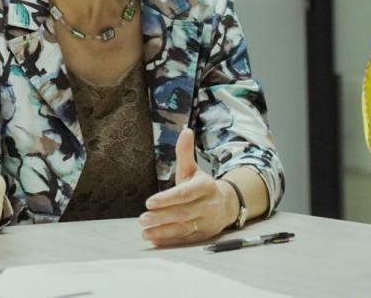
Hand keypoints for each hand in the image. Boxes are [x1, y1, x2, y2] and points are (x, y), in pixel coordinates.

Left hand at [139, 127, 235, 245]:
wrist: (228, 203)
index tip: (149, 202)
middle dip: (161, 216)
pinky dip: (170, 239)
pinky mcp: (205, 234)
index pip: (185, 193)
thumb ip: (185, 152)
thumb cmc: (202, 185)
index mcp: (205, 186)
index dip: (167, 199)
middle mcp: (208, 204)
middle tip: (142, 218)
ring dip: (163, 230)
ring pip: (184, 227)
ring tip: (145, 231)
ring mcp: (208, 221)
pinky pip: (186, 238)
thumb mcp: (193, 168)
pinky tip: (155, 239)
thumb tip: (185, 130)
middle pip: (183, 212)